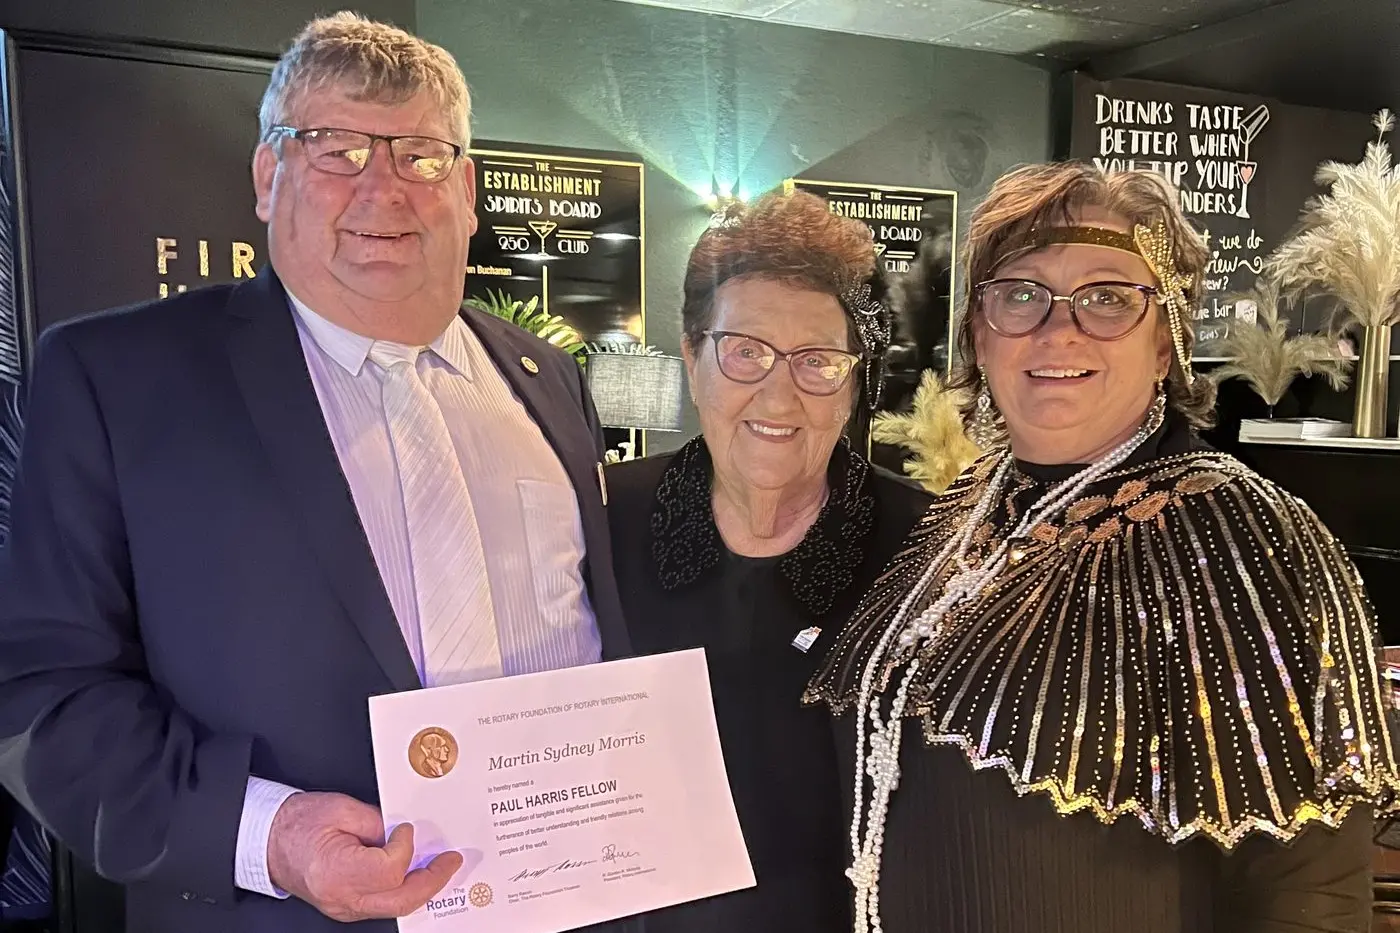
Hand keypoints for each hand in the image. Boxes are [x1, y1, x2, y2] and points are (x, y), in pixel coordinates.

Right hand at [267, 791, 462, 921]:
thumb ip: (378, 822)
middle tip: (450, 861)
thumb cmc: (296, 823)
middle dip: (432, 880)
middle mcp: (341, 897)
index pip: (389, 870)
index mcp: (335, 871)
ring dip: (422, 887)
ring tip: (440, 867)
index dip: (405, 847)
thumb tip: (405, 831)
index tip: (406, 829)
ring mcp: (343, 906)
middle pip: (400, 900)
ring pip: (395, 907)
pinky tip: (416, 873)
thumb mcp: (341, 809)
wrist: (267, 840)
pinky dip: (404, 889)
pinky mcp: (347, 905)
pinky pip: (384, 904)